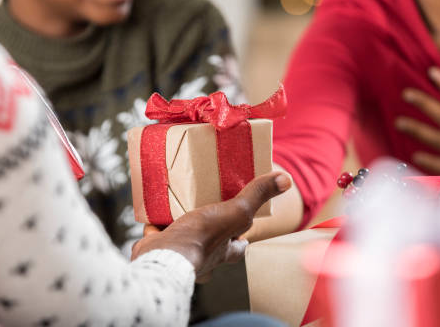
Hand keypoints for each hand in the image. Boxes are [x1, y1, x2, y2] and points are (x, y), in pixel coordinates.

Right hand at [131, 172, 290, 279]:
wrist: (163, 257)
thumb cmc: (202, 239)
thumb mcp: (235, 212)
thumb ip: (256, 196)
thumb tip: (286, 180)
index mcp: (224, 252)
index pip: (239, 247)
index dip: (241, 238)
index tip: (243, 226)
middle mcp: (203, 258)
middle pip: (210, 245)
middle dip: (208, 231)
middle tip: (206, 211)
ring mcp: (179, 256)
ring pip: (183, 241)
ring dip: (181, 228)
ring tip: (177, 207)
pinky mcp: (157, 250)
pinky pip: (157, 238)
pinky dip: (156, 228)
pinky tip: (153, 214)